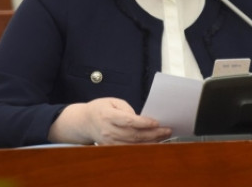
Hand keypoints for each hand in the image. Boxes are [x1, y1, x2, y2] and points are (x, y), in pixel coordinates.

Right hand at [49, 97, 171, 144]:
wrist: (84, 122)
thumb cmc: (100, 108)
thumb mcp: (112, 101)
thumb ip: (126, 109)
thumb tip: (141, 119)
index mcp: (107, 116)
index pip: (128, 121)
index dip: (144, 123)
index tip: (156, 122)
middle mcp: (108, 130)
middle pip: (133, 135)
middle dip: (153, 134)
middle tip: (167, 130)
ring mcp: (109, 141)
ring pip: (133, 145)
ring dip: (150, 142)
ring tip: (164, 137)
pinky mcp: (111, 148)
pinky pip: (129, 149)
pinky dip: (142, 147)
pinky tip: (152, 144)